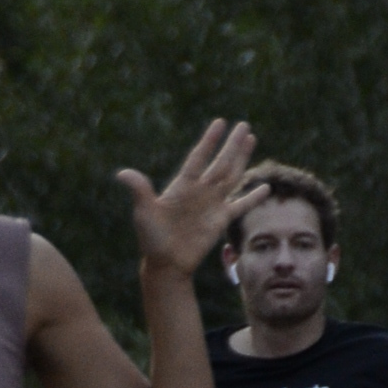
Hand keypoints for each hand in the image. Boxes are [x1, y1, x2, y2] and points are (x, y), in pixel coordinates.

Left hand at [118, 117, 260, 274]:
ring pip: (232, 176)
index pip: (199, 157)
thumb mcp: (144, 212)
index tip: (219, 123)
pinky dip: (253, 198)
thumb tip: (122, 174)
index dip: (209, 141)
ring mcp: (212, 204)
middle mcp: (200, 191)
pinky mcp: (221, 221)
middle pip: (221, 162)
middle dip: (232, 144)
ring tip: (252, 140)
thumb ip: (139, 191)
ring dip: (242, 159)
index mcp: (182, 185)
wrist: (166, 264)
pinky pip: (241, 206)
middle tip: (244, 125)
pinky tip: (265, 189)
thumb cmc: (152, 239)